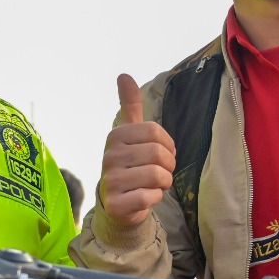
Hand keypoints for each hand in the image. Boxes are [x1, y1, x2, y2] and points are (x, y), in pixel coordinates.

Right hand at [98, 74, 175, 229]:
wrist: (116, 203)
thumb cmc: (129, 164)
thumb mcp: (130, 133)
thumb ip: (130, 105)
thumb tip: (123, 75)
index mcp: (116, 135)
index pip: (157, 133)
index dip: (168, 146)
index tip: (160, 154)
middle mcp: (110, 156)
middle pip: (159, 155)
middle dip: (167, 167)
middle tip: (158, 172)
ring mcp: (111, 181)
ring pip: (157, 176)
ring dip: (163, 183)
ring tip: (151, 185)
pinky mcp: (115, 204)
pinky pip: (150, 196)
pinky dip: (154, 198)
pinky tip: (144, 197)